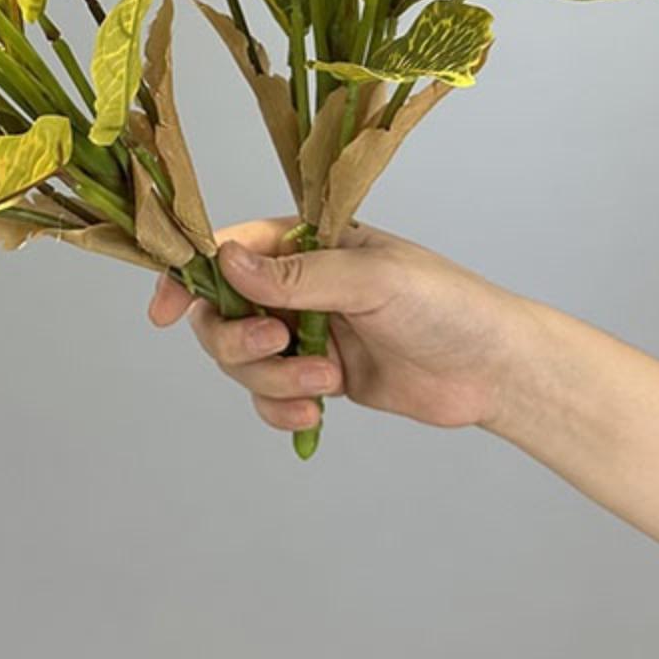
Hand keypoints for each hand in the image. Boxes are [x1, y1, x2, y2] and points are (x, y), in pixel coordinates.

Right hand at [147, 218, 531, 435]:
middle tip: (278, 347)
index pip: (225, 252)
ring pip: (242, 361)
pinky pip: (270, 398)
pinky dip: (282, 411)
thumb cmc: (445, 303)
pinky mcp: (318, 377)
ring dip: (273, 380)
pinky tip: (315, 414)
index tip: (163, 312)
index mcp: (303, 243)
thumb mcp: (371, 278)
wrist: (494, 369)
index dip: (185, 278)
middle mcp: (294, 285)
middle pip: (220, 315)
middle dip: (239, 340)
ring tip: (327, 382)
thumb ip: (296, 276)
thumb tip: (224, 262)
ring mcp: (304, 333)